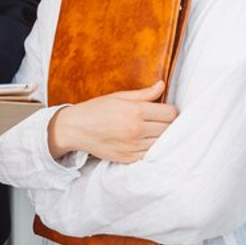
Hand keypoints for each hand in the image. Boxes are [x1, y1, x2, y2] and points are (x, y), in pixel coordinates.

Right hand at [47, 81, 177, 162]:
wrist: (75, 129)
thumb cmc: (96, 109)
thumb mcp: (118, 96)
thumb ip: (143, 94)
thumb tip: (162, 85)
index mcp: (135, 111)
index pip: (170, 113)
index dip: (170, 111)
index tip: (163, 111)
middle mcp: (136, 129)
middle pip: (170, 129)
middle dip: (167, 124)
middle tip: (158, 121)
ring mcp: (133, 146)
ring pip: (163, 143)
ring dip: (160, 137)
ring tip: (151, 131)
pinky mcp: (129, 159)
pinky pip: (151, 154)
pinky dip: (150, 148)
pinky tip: (143, 141)